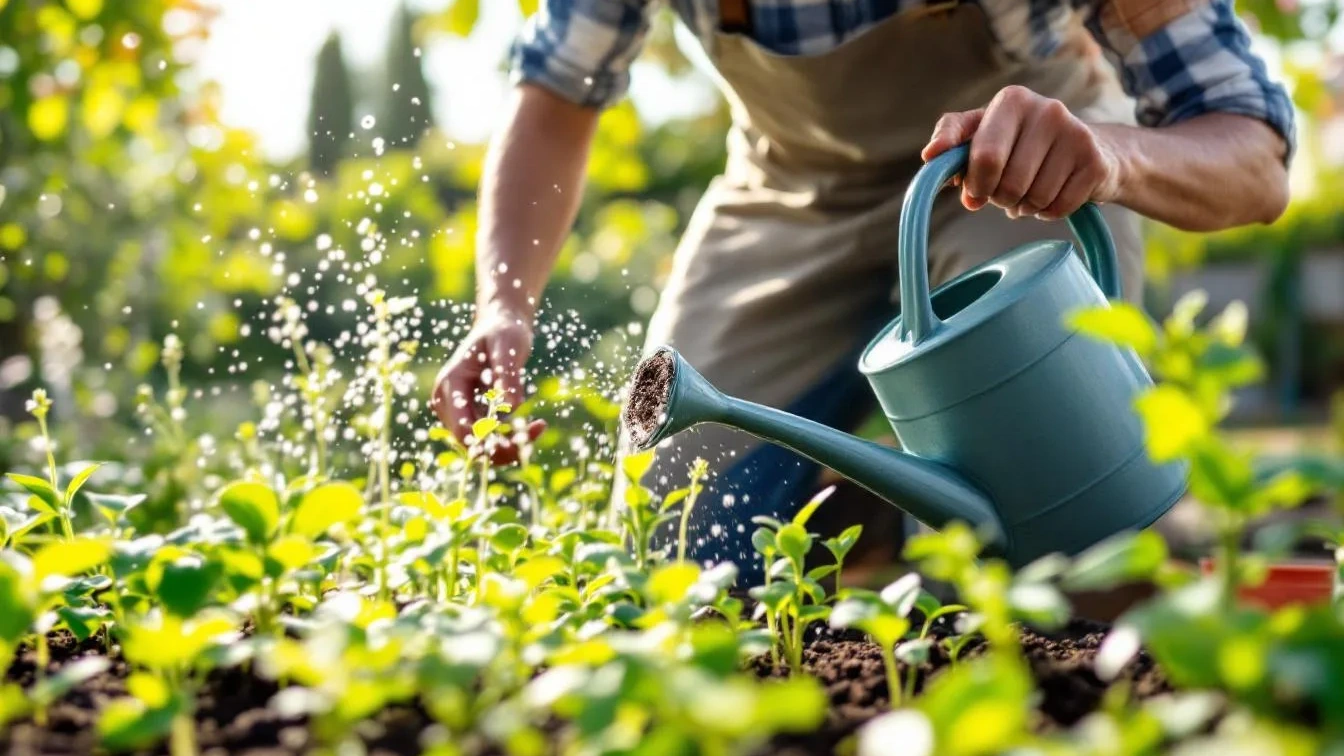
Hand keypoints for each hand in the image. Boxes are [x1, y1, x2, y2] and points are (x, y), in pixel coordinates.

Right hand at [430, 304, 544, 464]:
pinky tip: (533, 425)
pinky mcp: (467, 414)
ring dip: (509, 444)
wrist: (499, 325)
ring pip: (479, 445)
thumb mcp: (508, 348)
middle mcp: (446, 402)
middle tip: (539, 429)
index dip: (493, 439)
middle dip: (504, 445)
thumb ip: (507, 375)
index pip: (464, 428)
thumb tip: (512, 406)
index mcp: (450, 384)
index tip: (528, 431)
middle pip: (471, 442)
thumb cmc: (503, 331)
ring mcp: (455, 410)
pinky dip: (509, 437)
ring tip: (539, 427)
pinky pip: (486, 437)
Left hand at [922, 85, 1123, 221]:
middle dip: (1000, 198)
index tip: (975, 191)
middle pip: (1007, 184)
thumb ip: (952, 140)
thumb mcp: (983, 132)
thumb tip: (931, 156)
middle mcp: (1047, 110)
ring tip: (1031, 189)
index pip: (984, 158)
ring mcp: (1076, 134)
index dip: (976, 184)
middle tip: (1005, 191)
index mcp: (1012, 100)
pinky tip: (1054, 193)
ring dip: (1024, 206)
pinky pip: (1057, 208)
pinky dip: (1048, 212)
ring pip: (1033, 199)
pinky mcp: (1095, 163)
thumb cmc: (1022, 144)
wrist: (1091, 150)